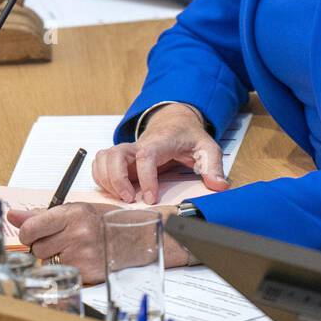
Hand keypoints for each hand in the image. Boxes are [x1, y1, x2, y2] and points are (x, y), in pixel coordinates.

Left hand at [8, 202, 191, 283]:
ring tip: (74, 248)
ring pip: (47, 262)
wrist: (134, 237)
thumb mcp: (75, 211)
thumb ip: (41, 215)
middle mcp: (76, 232)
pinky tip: (83, 259)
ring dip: (56, 258)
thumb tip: (12, 216)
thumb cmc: (103, 222)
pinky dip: (69, 268)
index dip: (26, 234)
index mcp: (71, 213)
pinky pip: (63, 272)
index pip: (31, 227)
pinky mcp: (86, 271)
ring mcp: (82, 253)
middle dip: (45, 246)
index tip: (31, 234)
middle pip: (37, 248)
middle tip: (62, 240)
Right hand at [92, 104, 229, 204]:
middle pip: (115, 154)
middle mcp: (138, 145)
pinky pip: (101, 164)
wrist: (174, 121)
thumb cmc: (188, 135)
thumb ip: (213, 165)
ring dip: (106, 179)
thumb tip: (219, 185)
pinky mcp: (121, 159)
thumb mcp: (207, 147)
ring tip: (122, 197)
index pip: (145, 155)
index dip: (145, 177)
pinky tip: (114, 192)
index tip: (150, 197)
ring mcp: (128, 151)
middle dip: (117, 179)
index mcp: (160, 142)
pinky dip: (101, 178)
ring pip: (103, 158)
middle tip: (130, 199)